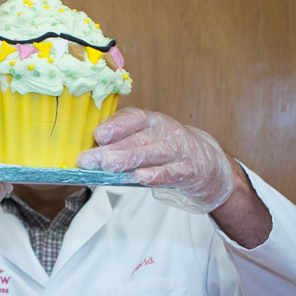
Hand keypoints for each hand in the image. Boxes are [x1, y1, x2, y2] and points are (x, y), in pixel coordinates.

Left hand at [77, 108, 235, 213]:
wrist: (207, 165)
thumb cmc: (165, 152)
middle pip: (136, 139)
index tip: (97, 134)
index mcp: (151, 122)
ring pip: (152, 153)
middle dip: (110, 149)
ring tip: (108, 165)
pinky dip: (157, 174)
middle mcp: (165, 132)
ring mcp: (179, 150)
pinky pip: (172, 172)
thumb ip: (120, 146)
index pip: (133, 118)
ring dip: (129, 159)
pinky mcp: (190, 170)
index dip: (115, 125)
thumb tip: (88, 159)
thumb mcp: (145, 142)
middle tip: (88, 159)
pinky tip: (141, 177)